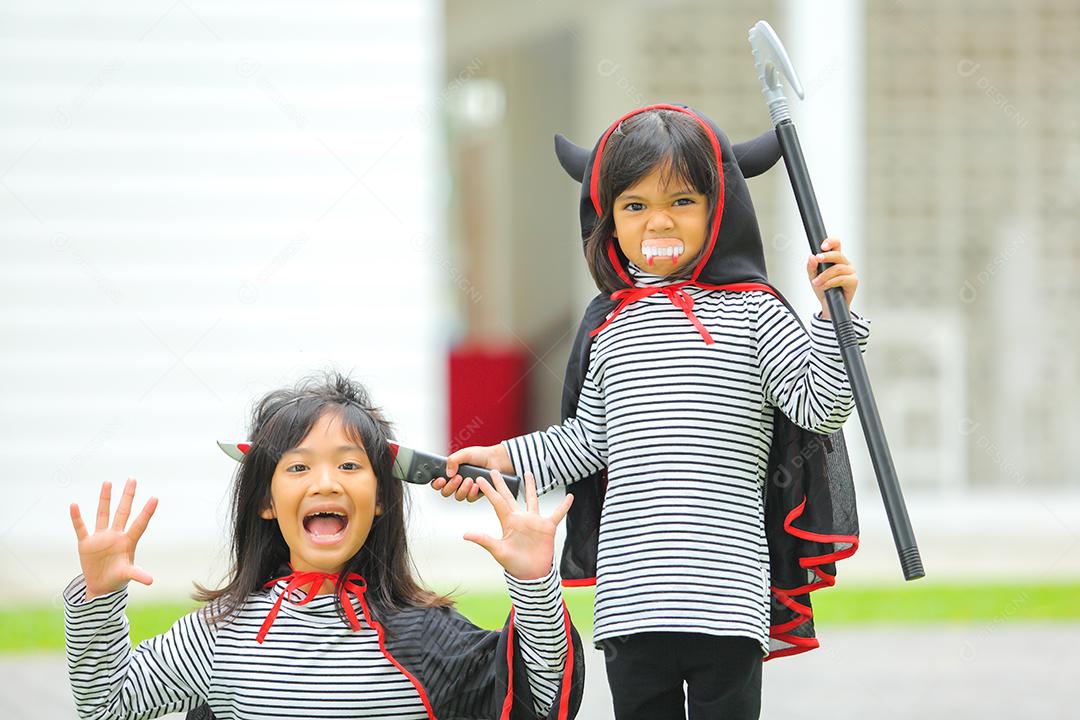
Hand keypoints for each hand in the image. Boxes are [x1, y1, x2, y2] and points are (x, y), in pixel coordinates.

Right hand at [69, 479, 157, 600]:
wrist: (101, 586)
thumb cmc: (118, 578)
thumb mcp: (127, 575)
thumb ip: (137, 575)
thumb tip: (151, 581)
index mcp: (128, 542)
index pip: (140, 524)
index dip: (147, 512)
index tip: (155, 498)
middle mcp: (116, 535)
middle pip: (123, 512)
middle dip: (127, 496)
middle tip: (132, 479)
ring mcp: (101, 538)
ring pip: (103, 514)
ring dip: (105, 499)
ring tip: (107, 482)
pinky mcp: (86, 543)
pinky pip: (81, 528)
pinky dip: (77, 518)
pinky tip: (74, 505)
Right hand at [431, 444, 513, 502]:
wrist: (497, 460)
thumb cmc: (480, 455)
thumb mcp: (464, 453)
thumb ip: (453, 460)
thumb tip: (448, 472)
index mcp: (451, 471)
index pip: (438, 482)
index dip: (436, 483)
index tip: (441, 480)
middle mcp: (457, 481)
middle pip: (446, 492)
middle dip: (451, 486)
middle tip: (458, 478)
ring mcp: (466, 488)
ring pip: (458, 496)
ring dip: (463, 489)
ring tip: (469, 480)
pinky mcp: (475, 493)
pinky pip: (469, 498)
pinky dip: (472, 492)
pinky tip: (476, 485)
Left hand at [463, 471, 572, 580]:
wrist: (531, 574)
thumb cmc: (514, 564)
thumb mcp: (498, 550)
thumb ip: (484, 540)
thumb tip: (465, 534)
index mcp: (508, 522)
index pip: (497, 502)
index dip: (489, 490)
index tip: (480, 478)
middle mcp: (520, 518)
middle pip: (511, 496)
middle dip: (503, 484)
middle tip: (495, 470)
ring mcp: (534, 522)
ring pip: (532, 499)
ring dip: (531, 487)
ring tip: (528, 473)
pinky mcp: (547, 527)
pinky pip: (557, 514)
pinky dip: (564, 506)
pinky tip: (570, 497)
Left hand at [807, 236, 857, 318]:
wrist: (828, 305)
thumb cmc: (823, 289)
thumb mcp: (813, 277)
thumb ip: (811, 267)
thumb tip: (811, 257)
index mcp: (836, 259)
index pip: (837, 245)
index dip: (831, 242)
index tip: (822, 246)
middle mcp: (845, 263)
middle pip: (838, 254)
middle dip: (826, 256)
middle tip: (817, 259)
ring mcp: (850, 272)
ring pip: (837, 268)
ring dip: (824, 275)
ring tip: (816, 282)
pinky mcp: (853, 281)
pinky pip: (841, 279)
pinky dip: (830, 282)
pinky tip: (824, 286)